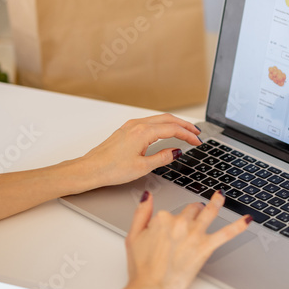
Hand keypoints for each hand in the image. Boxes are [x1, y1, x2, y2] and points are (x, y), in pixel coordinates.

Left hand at [77, 114, 202, 190]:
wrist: (90, 169)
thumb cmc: (111, 169)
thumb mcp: (142, 167)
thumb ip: (163, 158)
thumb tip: (176, 151)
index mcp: (143, 132)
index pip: (173, 129)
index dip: (188, 135)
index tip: (197, 141)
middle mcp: (137, 124)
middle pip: (168, 119)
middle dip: (184, 125)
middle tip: (197, 133)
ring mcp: (131, 125)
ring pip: (159, 119)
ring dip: (174, 123)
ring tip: (185, 132)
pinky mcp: (126, 129)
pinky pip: (150, 122)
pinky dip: (163, 125)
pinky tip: (166, 132)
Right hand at [124, 190, 251, 288]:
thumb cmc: (141, 269)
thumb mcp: (133, 236)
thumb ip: (141, 213)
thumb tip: (148, 196)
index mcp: (162, 219)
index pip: (171, 213)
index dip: (170, 222)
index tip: (167, 232)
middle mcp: (179, 223)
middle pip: (191, 210)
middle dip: (193, 212)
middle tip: (192, 219)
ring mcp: (194, 234)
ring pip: (209, 213)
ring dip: (216, 202)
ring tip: (220, 197)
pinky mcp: (205, 247)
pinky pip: (226, 233)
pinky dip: (238, 226)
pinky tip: (247, 220)